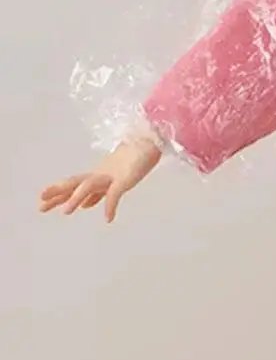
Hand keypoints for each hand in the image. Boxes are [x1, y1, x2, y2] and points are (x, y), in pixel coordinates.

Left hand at [38, 137, 162, 222]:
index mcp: (97, 174)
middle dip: (58, 193)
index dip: (57, 191)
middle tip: (40, 205)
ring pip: (89, 186)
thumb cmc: (136, 158)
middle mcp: (100, 174)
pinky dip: (110, 206)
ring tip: (66, 212)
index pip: (74, 183)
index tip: (41, 198)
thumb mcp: (113, 179)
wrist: (151, 141)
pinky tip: (108, 219)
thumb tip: (84, 205)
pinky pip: (115, 194)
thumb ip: (99, 192)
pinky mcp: (125, 179)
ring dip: (77, 198)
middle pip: (75, 183)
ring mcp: (112, 176)